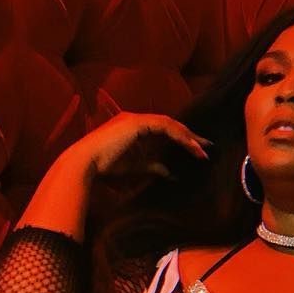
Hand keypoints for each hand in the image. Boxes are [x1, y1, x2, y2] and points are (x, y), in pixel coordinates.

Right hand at [73, 112, 212, 180]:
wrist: (86, 164)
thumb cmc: (105, 167)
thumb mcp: (136, 167)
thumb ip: (153, 167)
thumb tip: (170, 173)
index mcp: (134, 127)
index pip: (164, 130)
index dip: (182, 139)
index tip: (197, 150)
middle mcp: (136, 119)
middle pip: (170, 125)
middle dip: (190, 136)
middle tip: (207, 146)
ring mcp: (136, 119)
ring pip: (170, 124)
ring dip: (187, 137)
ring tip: (202, 150)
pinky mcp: (137, 123)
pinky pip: (165, 127)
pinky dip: (179, 136)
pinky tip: (190, 147)